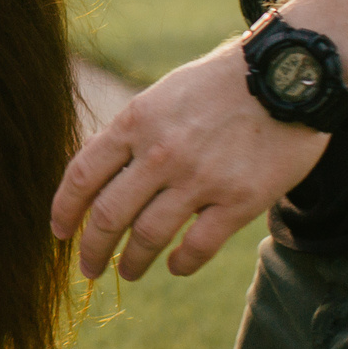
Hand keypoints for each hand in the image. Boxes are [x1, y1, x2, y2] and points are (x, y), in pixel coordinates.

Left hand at [51, 45, 332, 280]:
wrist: (288, 76)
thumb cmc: (221, 83)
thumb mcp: (162, 95)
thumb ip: (131, 133)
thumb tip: (98, 172)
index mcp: (135, 122)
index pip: (82, 176)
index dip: (64, 210)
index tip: (59, 232)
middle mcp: (160, 153)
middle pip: (108, 215)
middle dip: (93, 249)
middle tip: (89, 268)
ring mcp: (200, 179)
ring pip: (149, 236)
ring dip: (133, 262)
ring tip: (129, 272)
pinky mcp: (240, 200)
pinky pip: (199, 246)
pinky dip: (181, 263)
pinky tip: (175, 266)